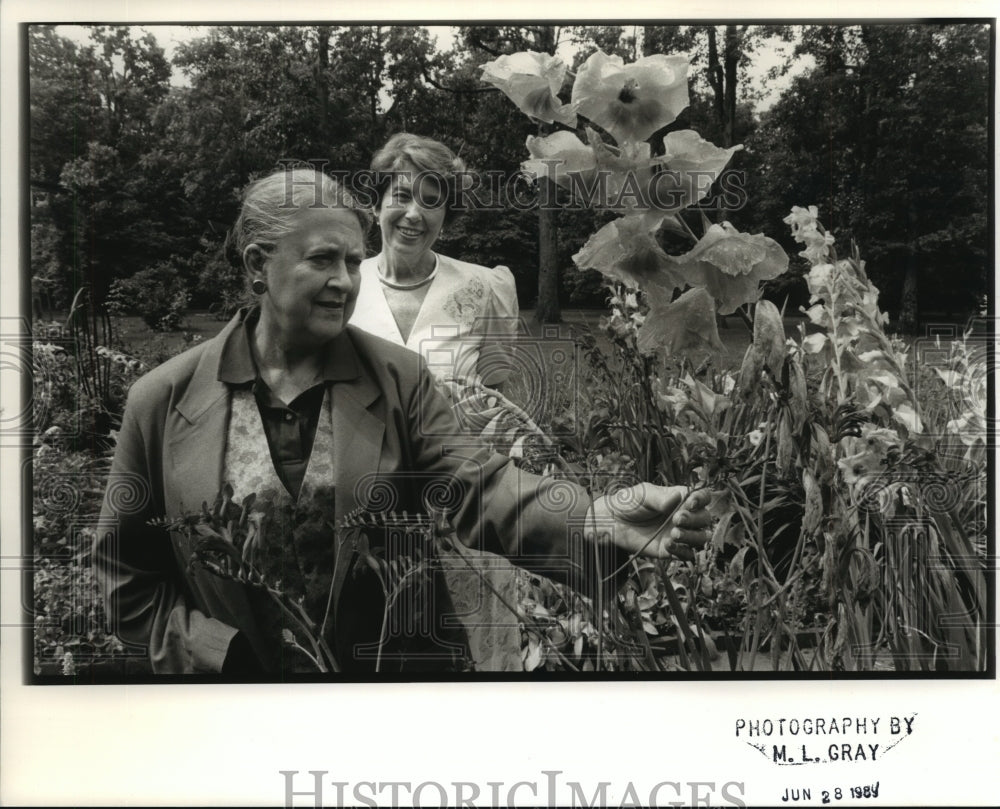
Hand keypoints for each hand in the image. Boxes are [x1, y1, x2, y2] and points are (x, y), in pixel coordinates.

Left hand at [585, 484, 712, 561]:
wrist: (611, 523)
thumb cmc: (628, 503)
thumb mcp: (643, 494)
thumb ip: (660, 497)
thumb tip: (679, 498)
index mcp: (680, 499)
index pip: (703, 497)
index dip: (702, 500)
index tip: (690, 503)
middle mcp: (683, 516)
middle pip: (705, 519)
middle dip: (694, 519)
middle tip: (676, 519)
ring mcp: (678, 533)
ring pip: (701, 538)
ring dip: (692, 536)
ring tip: (674, 533)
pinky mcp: (671, 550)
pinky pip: (687, 554)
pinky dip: (682, 551)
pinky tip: (668, 545)